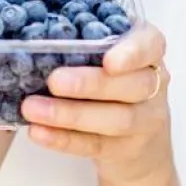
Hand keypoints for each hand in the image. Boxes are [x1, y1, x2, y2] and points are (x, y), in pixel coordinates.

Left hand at [21, 22, 172, 185]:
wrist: (143, 147)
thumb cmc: (113, 86)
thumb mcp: (107, 58)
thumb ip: (83, 45)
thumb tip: (31, 34)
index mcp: (148, 54)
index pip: (151, 45)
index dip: (133, 52)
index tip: (109, 61)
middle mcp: (154, 86)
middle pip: (131, 85)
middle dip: (90, 83)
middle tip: (53, 81)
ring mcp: (145, 122)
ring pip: (115, 119)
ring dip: (69, 114)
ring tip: (31, 108)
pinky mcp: (127, 151)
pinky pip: (96, 145)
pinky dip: (64, 139)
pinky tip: (38, 132)